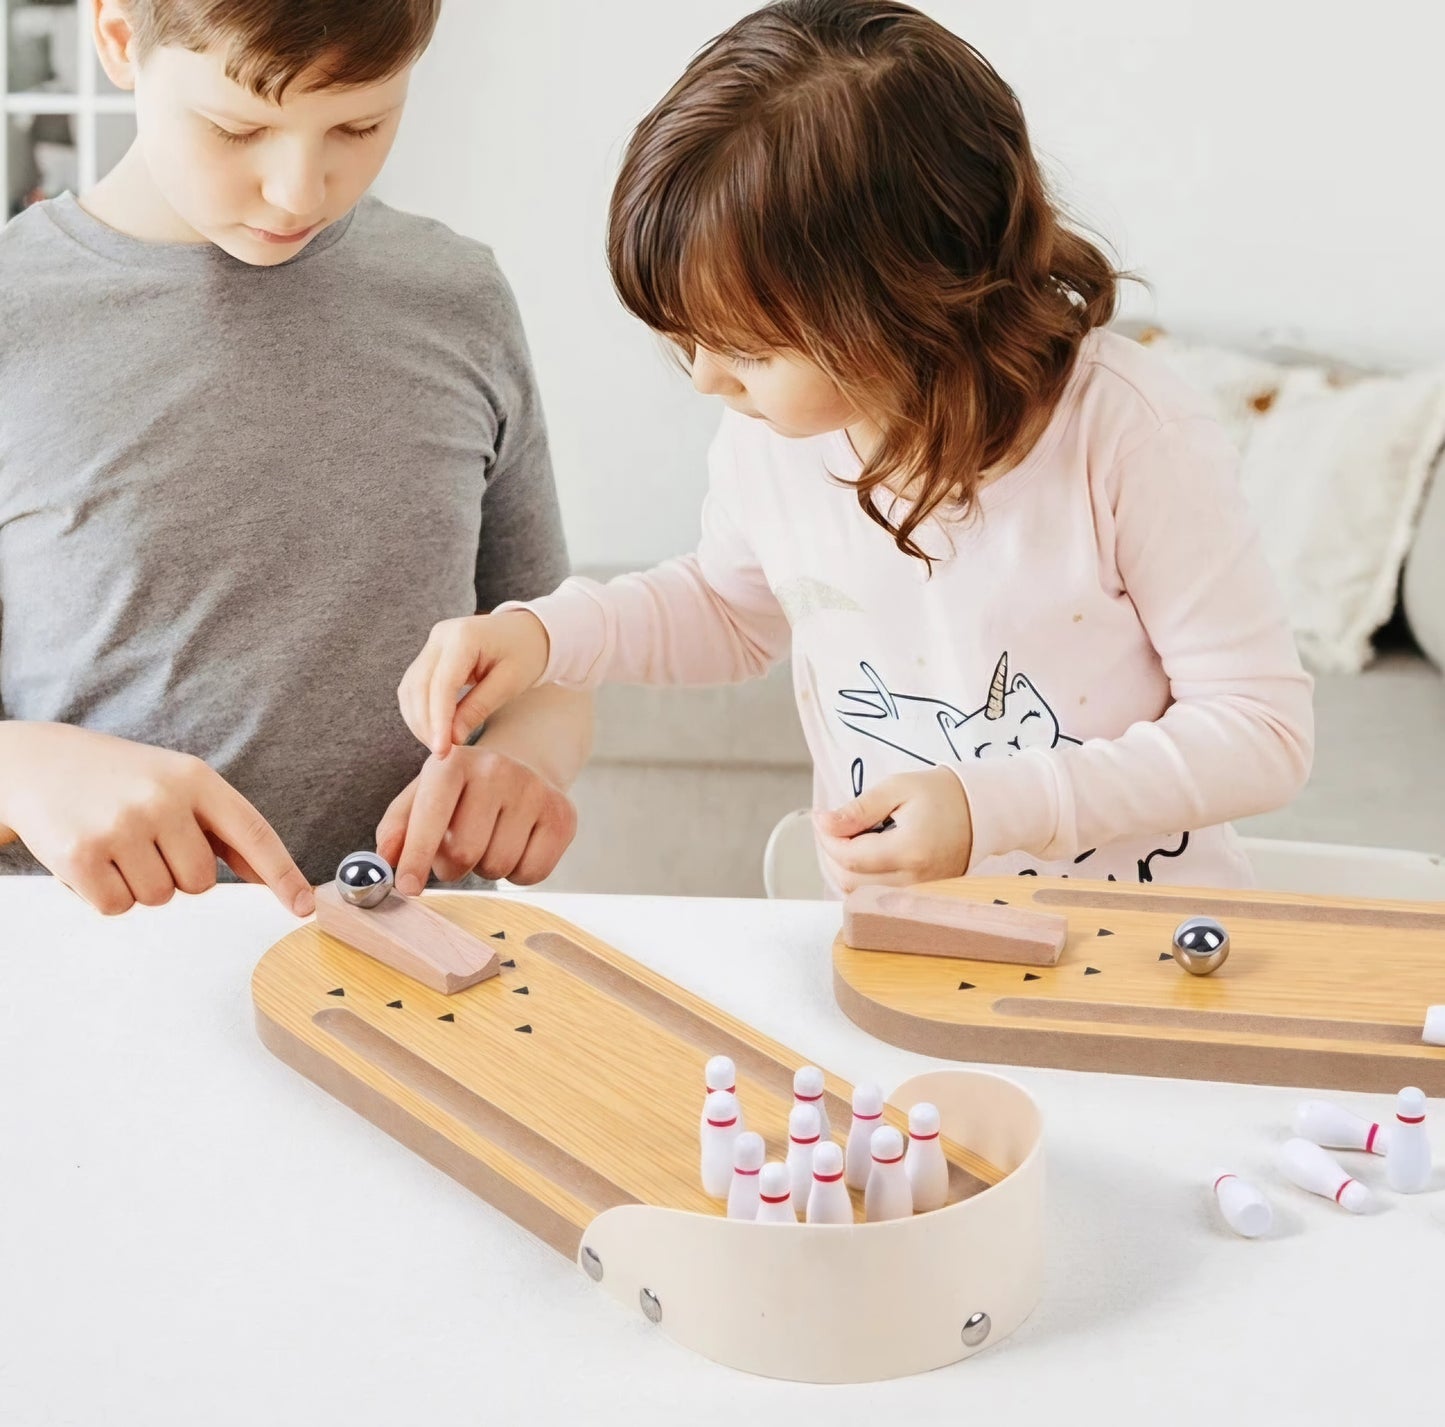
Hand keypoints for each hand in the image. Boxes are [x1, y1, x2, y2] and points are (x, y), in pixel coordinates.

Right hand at [0, 723, 313, 916]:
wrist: (36, 762)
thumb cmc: (119, 779)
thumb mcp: (177, 784)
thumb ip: (224, 830)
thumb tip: (269, 878)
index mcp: (196, 778)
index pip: (254, 833)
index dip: (283, 874)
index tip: (305, 906)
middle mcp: (163, 798)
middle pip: (201, 883)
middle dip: (175, 874)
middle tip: (143, 841)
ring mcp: (122, 825)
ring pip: (159, 898)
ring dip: (138, 883)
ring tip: (115, 844)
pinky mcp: (81, 854)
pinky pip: (117, 907)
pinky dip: (104, 894)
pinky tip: (90, 859)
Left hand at [375, 746, 577, 892]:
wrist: (520, 769)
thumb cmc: (461, 793)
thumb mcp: (421, 797)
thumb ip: (397, 828)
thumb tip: (385, 862)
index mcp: (453, 762)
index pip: (431, 815)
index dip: (416, 856)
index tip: (407, 888)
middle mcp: (497, 768)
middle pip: (465, 852)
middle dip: (453, 866)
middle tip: (457, 850)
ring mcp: (534, 790)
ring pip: (498, 866)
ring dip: (485, 868)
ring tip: (488, 841)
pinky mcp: (563, 815)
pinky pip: (531, 874)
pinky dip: (517, 874)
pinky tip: (516, 847)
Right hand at [398, 611, 550, 757]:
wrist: (526, 631)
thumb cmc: (525, 654)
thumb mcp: (509, 683)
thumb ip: (479, 708)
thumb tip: (452, 738)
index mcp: (463, 637)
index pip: (441, 684)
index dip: (438, 720)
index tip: (442, 750)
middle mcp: (440, 636)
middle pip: (418, 686)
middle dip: (425, 724)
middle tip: (441, 753)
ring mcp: (432, 644)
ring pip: (411, 688)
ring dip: (419, 720)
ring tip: (438, 745)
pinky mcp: (430, 654)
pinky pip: (415, 686)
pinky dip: (419, 710)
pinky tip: (433, 729)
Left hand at [813, 766, 973, 893]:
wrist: (980, 811)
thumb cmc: (940, 795)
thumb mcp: (896, 788)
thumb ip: (859, 809)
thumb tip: (824, 823)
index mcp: (910, 850)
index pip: (849, 858)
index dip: (827, 838)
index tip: (822, 817)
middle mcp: (914, 880)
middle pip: (849, 882)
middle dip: (831, 854)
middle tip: (834, 826)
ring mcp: (918, 894)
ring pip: (859, 896)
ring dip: (843, 869)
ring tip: (850, 838)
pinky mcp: (918, 898)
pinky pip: (875, 899)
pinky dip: (860, 880)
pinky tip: (864, 856)